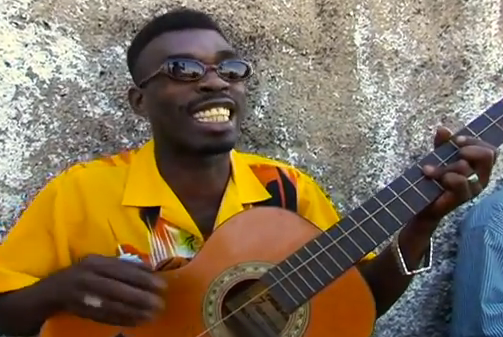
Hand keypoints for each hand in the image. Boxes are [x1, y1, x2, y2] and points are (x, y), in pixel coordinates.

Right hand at [47, 254, 166, 326]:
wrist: (53, 290)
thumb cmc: (85, 272)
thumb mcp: (100, 261)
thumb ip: (123, 264)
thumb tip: (150, 268)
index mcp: (95, 263)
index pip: (122, 270)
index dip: (143, 278)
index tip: (161, 285)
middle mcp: (88, 279)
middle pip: (117, 290)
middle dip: (141, 298)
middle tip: (159, 303)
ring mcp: (84, 297)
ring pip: (112, 306)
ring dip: (135, 312)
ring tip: (153, 315)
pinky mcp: (83, 312)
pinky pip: (106, 318)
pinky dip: (123, 320)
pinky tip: (138, 322)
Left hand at [406, 126, 497, 235]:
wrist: (421, 201)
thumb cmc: (435, 178)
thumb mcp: (439, 156)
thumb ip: (443, 143)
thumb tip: (443, 129)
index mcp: (480, 167)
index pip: (489, 149)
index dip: (475, 141)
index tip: (457, 140)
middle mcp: (481, 178)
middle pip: (487, 155)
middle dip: (467, 149)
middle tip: (452, 155)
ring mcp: (473, 189)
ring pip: (466, 167)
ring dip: (445, 165)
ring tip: (430, 170)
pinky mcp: (461, 198)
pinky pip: (459, 181)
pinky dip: (443, 175)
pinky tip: (430, 175)